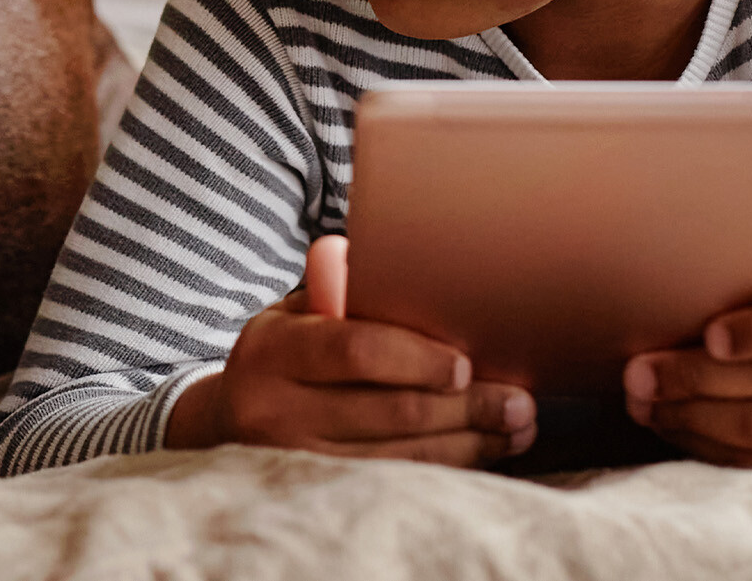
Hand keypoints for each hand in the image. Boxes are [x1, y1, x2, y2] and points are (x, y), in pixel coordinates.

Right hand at [166, 235, 536, 463]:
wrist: (232, 420)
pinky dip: (448, 468)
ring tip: (517, 427)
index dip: (416, 359)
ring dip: (470, 443)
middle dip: (466, 407)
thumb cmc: (287, 353)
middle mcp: (272, 409)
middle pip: (388, 410)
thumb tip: (384, 255)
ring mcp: (292, 460)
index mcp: (270, 348)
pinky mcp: (315, 494)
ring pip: (400, 457)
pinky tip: (485, 452)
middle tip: (520, 402)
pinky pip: (396, 483)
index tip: (466, 366)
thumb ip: (340, 289)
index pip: (353, 350)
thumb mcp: (297, 313)